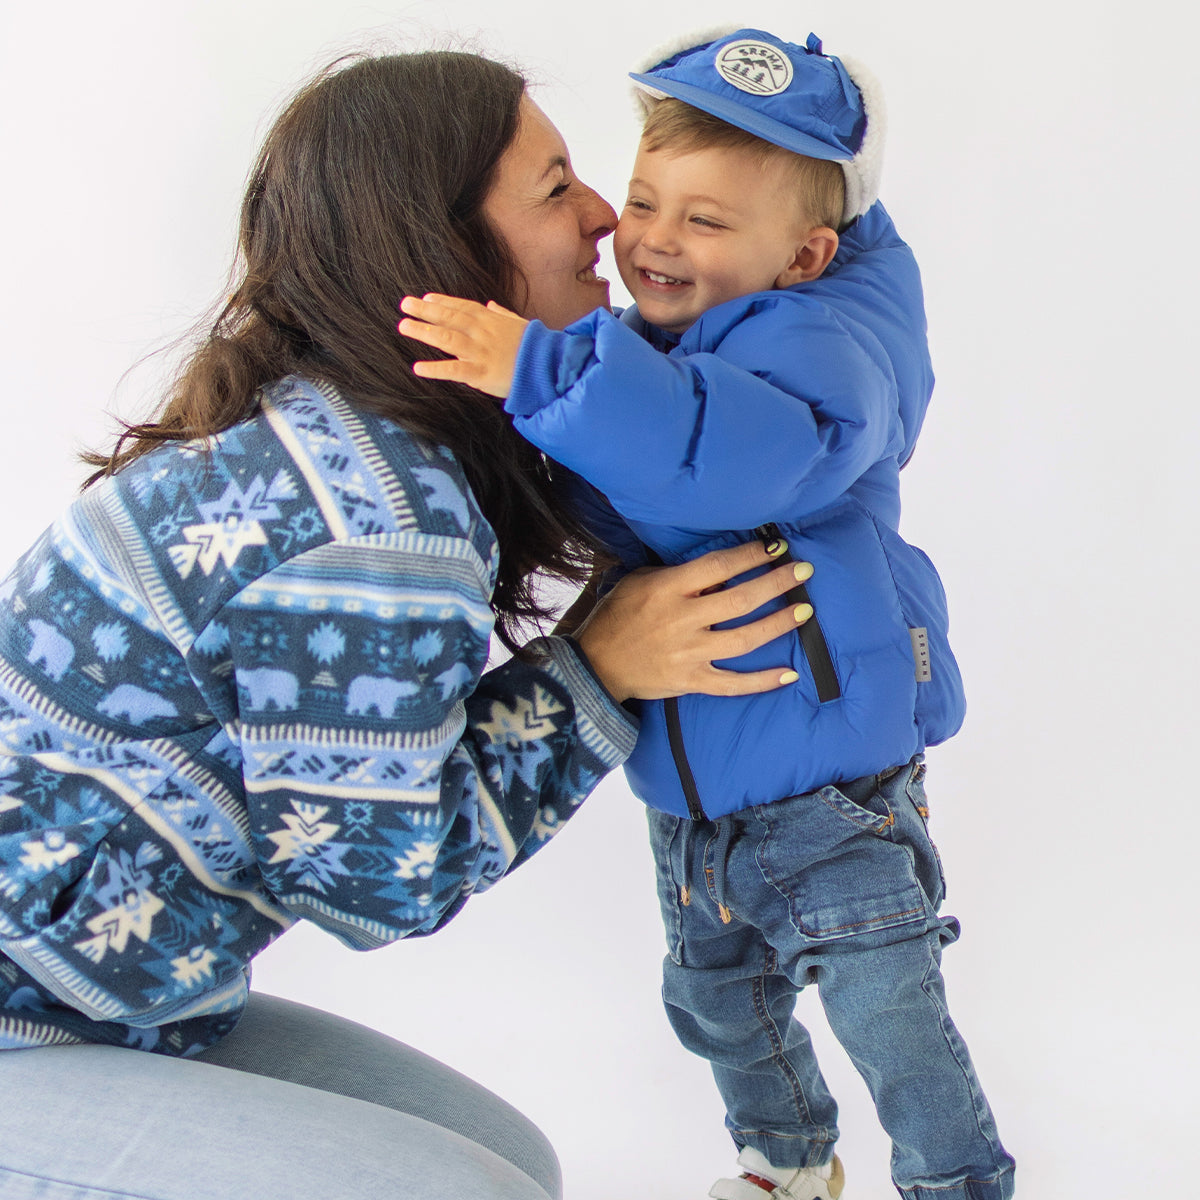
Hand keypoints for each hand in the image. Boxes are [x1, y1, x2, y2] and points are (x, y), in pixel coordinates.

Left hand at [398, 294, 527, 397]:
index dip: (442, 302)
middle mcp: (482, 332)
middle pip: (450, 317)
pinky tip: (418, 368)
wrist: (551, 367)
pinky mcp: (482, 373)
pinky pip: (454, 370)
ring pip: (447, 338)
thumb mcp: (520, 324)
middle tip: (405, 304)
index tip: (425, 298)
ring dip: (424, 332)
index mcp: (492, 320)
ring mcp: (481, 352)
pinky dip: (435, 369)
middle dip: (426, 310)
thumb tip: (491, 305)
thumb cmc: (536, 348)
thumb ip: (502, 314)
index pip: (462, 307)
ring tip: (404, 326)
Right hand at [573, 540, 815, 703]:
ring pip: (744, 640)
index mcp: (668, 590)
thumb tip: (720, 572)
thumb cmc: (618, 616)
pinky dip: (762, 682)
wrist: (596, 664)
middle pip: (739, 600)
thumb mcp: (640, 582)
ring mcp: (689, 654)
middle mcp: (682, 621)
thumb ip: (678, 575)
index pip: (717, 567)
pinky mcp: (691, 681)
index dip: (749, 555)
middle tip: (803, 571)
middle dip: (776, 583)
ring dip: (778, 624)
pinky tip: (789, 674)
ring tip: (804, 611)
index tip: (775, 547)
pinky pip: (732, 684)